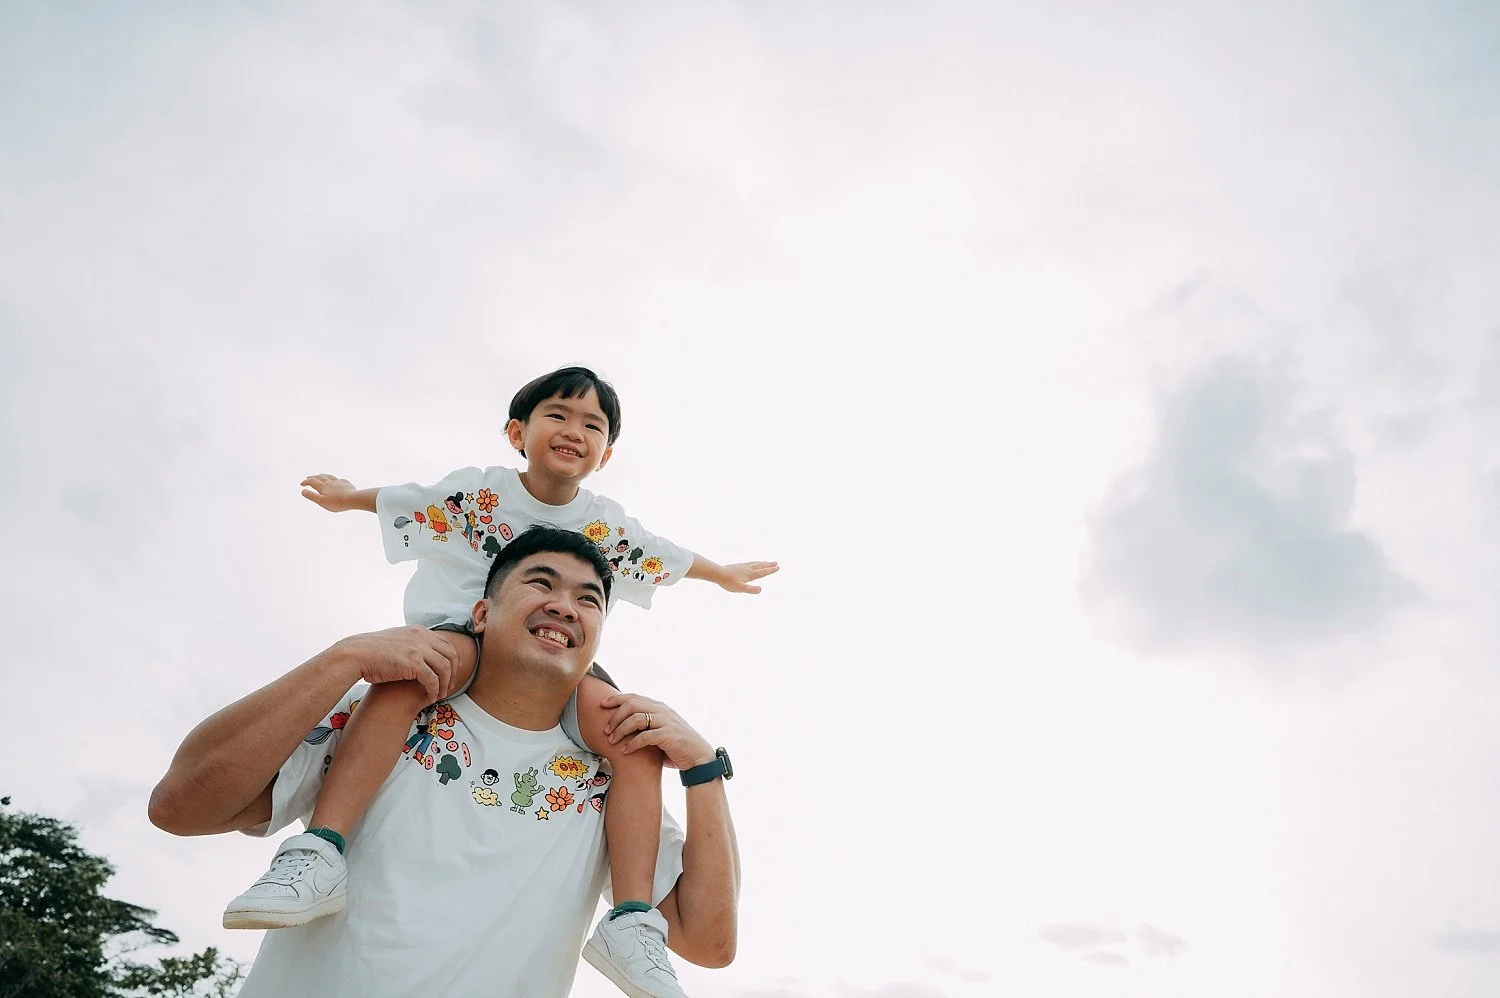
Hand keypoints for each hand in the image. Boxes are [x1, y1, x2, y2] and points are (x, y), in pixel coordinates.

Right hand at [301, 474, 358, 511]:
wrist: (353, 499)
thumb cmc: (336, 503)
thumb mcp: (321, 501)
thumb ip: (311, 496)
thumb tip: (302, 491)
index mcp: (323, 486)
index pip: (312, 481)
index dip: (306, 482)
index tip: (301, 484)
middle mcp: (330, 482)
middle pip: (320, 477)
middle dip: (313, 477)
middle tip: (308, 477)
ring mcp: (339, 482)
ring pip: (329, 476)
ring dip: (323, 475)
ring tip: (320, 475)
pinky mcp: (347, 484)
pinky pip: (340, 479)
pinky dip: (336, 479)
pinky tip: (337, 480)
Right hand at [332, 626, 463, 702]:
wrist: (356, 654)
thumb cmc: (371, 652)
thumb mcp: (396, 640)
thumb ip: (410, 644)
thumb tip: (418, 654)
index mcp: (419, 631)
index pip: (446, 644)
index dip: (452, 659)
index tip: (452, 672)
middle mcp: (422, 637)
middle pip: (450, 655)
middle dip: (454, 673)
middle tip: (450, 686)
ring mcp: (418, 649)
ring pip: (444, 668)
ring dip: (445, 684)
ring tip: (441, 695)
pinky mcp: (413, 663)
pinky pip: (432, 679)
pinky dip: (434, 690)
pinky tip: (431, 697)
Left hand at [600, 693, 714, 769]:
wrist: (698, 758)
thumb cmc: (676, 747)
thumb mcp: (659, 731)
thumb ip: (645, 727)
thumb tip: (623, 727)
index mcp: (659, 707)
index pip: (634, 697)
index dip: (616, 699)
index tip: (602, 705)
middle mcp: (662, 711)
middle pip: (631, 704)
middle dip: (615, 716)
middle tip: (606, 730)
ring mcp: (666, 722)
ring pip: (636, 718)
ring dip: (620, 730)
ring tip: (612, 741)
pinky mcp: (669, 735)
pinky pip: (645, 736)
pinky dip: (632, 744)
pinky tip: (624, 751)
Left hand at [718, 561, 778, 593]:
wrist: (718, 574)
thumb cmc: (729, 583)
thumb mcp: (740, 589)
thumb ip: (750, 589)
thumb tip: (761, 589)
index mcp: (750, 575)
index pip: (763, 572)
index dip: (770, 570)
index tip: (778, 567)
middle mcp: (748, 569)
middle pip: (760, 566)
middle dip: (769, 565)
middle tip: (776, 562)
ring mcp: (742, 566)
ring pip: (755, 563)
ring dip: (762, 562)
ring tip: (766, 561)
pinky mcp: (738, 565)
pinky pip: (749, 562)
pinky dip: (754, 562)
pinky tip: (752, 563)